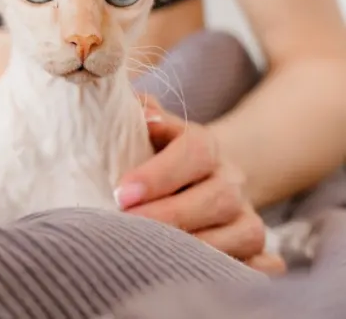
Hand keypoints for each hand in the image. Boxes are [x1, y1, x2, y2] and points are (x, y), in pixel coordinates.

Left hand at [115, 96, 285, 274]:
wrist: (203, 174)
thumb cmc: (160, 152)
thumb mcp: (150, 127)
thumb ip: (140, 112)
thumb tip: (138, 110)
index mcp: (204, 146)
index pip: (193, 153)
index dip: (159, 175)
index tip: (122, 192)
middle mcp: (231, 180)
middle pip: (217, 199)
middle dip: (170, 216)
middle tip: (128, 224)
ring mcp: (246, 216)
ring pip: (242, 235)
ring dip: (198, 248)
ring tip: (154, 254)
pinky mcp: (254, 248)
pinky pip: (262, 263)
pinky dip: (248, 270)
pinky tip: (213, 274)